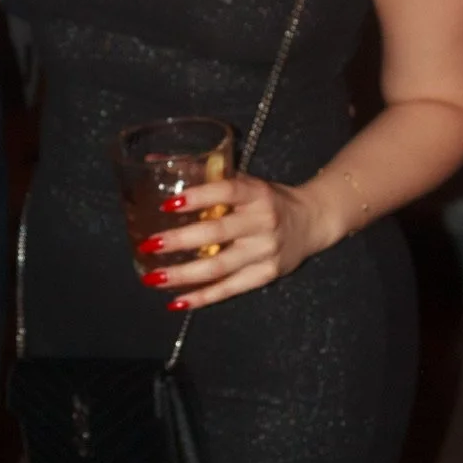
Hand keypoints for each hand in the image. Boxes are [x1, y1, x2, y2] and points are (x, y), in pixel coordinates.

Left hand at [132, 172, 333, 309]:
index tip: (168, 205)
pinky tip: (177, 302)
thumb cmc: (268, 199)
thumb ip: (204, 174)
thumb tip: (154, 161)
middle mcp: (263, 222)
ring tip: (153, 277)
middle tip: (150, 245)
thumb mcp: (244, 182)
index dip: (198, 198)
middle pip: (218, 233)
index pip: (227, 191)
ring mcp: (266, 251)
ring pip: (221, 266)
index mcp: (257, 193)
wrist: (313, 221)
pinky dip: (202, 297)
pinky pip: (230, 289)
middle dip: (180, 240)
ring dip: (184, 274)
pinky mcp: (266, 274)